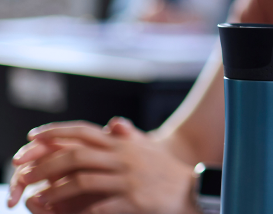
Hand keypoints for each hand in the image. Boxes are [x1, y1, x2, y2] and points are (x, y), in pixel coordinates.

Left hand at [10, 118, 197, 213]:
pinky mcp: (133, 201)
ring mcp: (128, 179)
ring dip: (56, 190)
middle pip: (76, 156)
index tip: (32, 137)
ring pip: (82, 180)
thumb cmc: (166, 171)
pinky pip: (99, 206)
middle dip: (45, 165)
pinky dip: (79, 212)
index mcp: (122, 145)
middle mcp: (123, 158)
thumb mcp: (147, 149)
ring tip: (38, 199)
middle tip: (24, 174)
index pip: (83, 132)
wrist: (193, 190)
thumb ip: (127, 137)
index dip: (56, 132)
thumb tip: (113, 123)